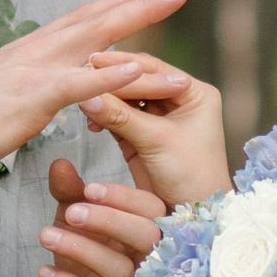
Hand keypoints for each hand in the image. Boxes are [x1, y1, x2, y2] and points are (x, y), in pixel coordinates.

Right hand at [0, 0, 190, 180]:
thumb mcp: (5, 95)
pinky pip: (78, 82)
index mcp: (30, 51)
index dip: (116, 5)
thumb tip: (46, 84)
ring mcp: (33, 70)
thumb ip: (30, 84)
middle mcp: (35, 50)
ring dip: (136, 20)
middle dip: (138, 2)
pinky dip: (111, 72)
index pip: (81, 20)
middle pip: (95, 17)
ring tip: (169, 5)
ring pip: (95, 39)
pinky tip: (140, 66)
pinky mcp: (30, 97)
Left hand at [41, 159, 167, 276]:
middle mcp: (149, 262)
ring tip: (45, 235)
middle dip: (109, 221)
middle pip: (147, 237)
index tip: (90, 188)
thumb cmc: (87, 262)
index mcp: (147, 233)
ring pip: (119, 269)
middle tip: (72, 212)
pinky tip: (44, 271)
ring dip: (81, 249)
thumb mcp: (77, 223)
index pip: (153, 209)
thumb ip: (71, 194)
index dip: (125, 198)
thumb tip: (59, 163)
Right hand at [77, 52, 229, 205]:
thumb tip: (86, 95)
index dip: (124, 66)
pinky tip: (90, 120)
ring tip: (83, 99)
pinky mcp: (143, 135)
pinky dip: (105, 117)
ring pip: (127, 99)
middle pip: (139, 82)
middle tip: (82, 75)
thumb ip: (121, 116)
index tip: (94, 61)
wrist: (192, 216)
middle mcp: (179, 100)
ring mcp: (160, 118)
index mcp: (194, 93)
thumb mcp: (157, 141)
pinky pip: (120, 118)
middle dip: (111, 82)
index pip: (155, 70)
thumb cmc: (190, 175)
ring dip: (106, 100)